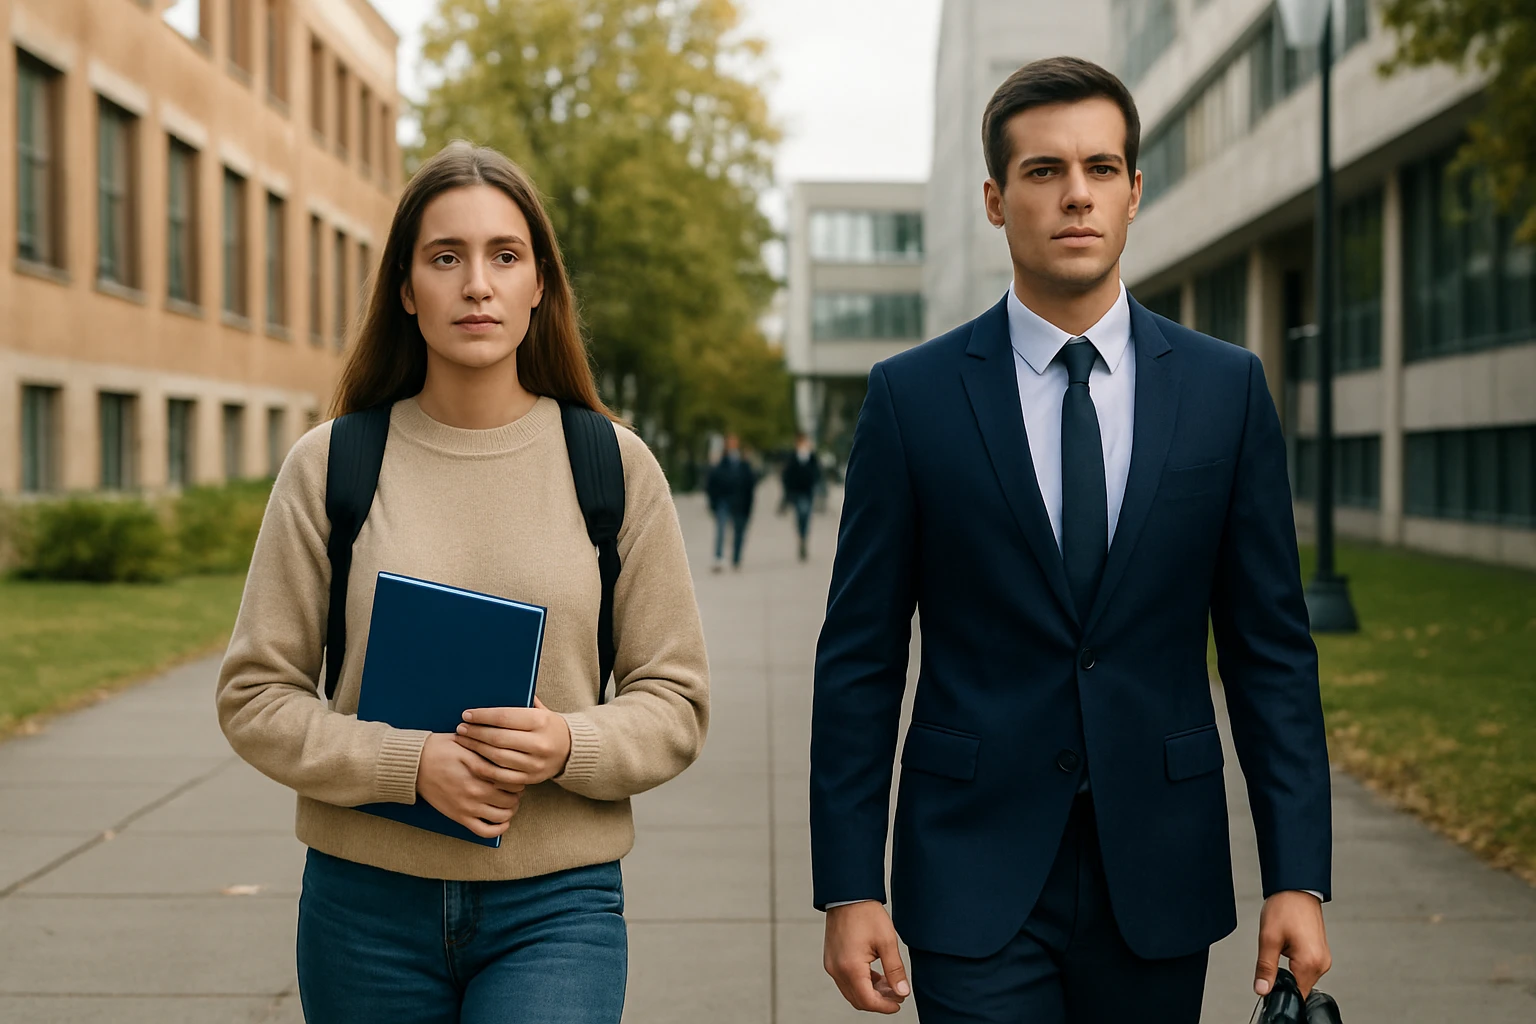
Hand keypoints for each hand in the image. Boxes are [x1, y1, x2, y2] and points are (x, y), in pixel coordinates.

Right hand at [415, 733, 524, 839]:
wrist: (415, 765)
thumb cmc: (440, 749)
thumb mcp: (466, 742)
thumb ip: (487, 748)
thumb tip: (508, 750)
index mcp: (479, 770)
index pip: (512, 778)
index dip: (519, 776)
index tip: (516, 772)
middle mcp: (475, 791)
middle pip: (511, 798)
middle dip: (517, 793)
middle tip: (515, 787)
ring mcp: (468, 807)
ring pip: (502, 816)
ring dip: (510, 810)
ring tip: (509, 801)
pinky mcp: (460, 817)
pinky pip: (485, 831)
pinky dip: (498, 829)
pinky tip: (502, 821)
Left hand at [453, 697, 572, 785]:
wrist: (571, 751)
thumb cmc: (549, 726)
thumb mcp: (542, 710)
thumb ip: (522, 702)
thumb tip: (492, 691)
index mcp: (541, 722)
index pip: (505, 717)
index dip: (483, 716)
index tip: (467, 714)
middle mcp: (539, 743)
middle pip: (498, 738)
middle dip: (475, 732)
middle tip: (461, 728)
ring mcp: (534, 763)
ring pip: (497, 758)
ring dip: (476, 749)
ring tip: (464, 741)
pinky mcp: (530, 779)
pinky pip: (501, 777)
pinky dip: (484, 769)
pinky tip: (473, 761)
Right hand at [824, 901, 910, 1013]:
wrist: (847, 895)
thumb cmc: (866, 914)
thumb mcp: (887, 941)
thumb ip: (895, 970)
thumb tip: (902, 991)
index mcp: (851, 967)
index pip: (868, 1000)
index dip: (885, 1006)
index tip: (899, 1003)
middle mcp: (837, 969)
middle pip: (858, 1000)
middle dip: (879, 1001)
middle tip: (897, 994)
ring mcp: (832, 965)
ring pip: (851, 992)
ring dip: (870, 993)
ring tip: (889, 984)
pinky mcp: (831, 960)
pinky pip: (846, 981)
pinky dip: (861, 983)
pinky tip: (876, 976)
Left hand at [1254, 890, 1330, 997]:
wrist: (1296, 887)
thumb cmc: (1284, 907)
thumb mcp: (1268, 939)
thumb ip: (1265, 968)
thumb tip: (1262, 989)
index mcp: (1311, 963)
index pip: (1297, 995)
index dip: (1280, 993)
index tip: (1268, 984)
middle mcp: (1322, 964)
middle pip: (1299, 987)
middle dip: (1283, 979)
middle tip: (1272, 957)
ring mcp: (1323, 958)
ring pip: (1302, 977)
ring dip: (1289, 969)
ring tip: (1281, 946)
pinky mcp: (1321, 953)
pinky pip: (1306, 967)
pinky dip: (1294, 962)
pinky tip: (1287, 945)